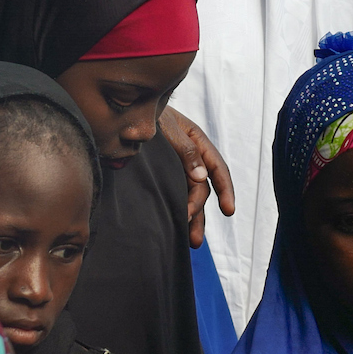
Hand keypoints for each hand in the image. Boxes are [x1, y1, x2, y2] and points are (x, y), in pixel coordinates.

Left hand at [162, 106, 236, 246]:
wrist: (123, 111)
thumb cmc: (149, 114)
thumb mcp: (168, 128)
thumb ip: (185, 150)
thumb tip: (201, 177)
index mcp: (198, 143)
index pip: (217, 170)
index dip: (225, 190)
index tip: (229, 210)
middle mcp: (190, 158)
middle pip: (202, 189)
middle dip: (200, 213)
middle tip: (193, 235)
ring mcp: (176, 168)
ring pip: (189, 197)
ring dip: (192, 219)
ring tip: (191, 243)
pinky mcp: (161, 176)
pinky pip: (172, 196)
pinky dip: (175, 211)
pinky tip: (174, 227)